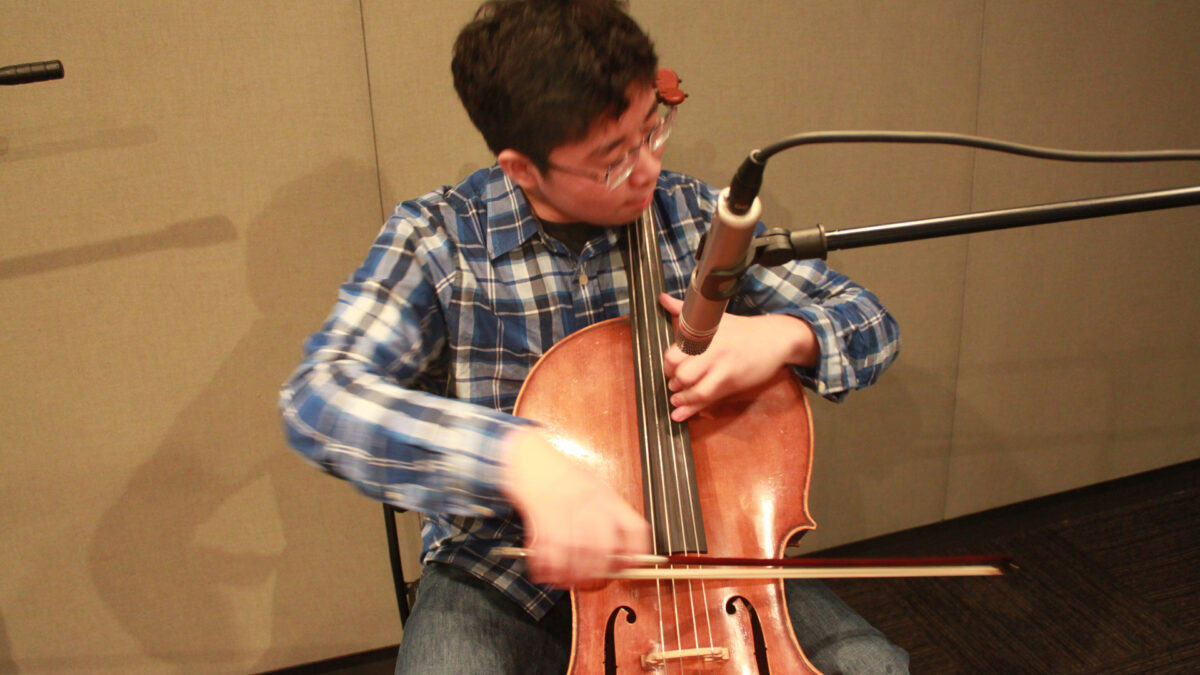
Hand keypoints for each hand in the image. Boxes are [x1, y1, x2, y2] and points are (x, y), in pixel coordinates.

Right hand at [500, 427, 649, 588]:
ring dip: (574, 574)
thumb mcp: (594, 485)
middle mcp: (589, 503)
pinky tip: (550, 574)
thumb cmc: (561, 472)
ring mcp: (565, 509)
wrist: (529, 455)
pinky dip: (550, 567)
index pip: (634, 528)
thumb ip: (608, 512)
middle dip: (601, 571)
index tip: (633, 566)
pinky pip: (549, 549)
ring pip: (577, 552)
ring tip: (573, 582)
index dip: (637, 552)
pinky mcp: (541, 516)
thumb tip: (622, 546)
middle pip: (604, 546)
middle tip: (596, 581)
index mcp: (606, 496)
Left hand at [660, 292, 817, 421]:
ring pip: (695, 390)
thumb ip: (684, 310)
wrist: (774, 338)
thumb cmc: (742, 329)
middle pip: (681, 374)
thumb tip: (663, 299)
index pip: (673, 354)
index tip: (670, 367)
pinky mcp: (733, 382)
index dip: (668, 365)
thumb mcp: (714, 318)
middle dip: (673, 381)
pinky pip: (708, 399)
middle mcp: (712, 351)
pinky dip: (691, 409)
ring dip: (681, 398)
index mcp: (704, 334)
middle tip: (674, 382)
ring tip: (677, 397)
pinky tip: (680, 414)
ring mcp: (723, 368)